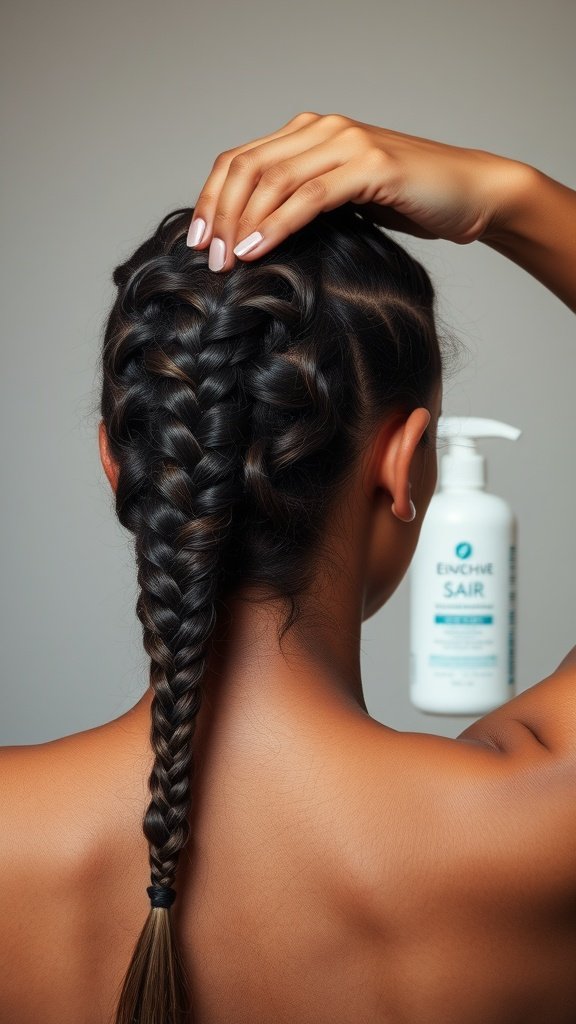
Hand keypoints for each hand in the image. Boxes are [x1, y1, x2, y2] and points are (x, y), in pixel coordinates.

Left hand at [187, 110, 526, 272]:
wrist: (472, 193)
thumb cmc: (410, 202)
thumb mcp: (346, 202)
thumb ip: (305, 205)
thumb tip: (255, 240)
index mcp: (310, 133)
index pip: (241, 160)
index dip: (211, 199)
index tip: (197, 241)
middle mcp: (323, 129)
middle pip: (247, 167)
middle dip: (218, 215)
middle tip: (207, 258)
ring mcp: (347, 142)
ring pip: (272, 180)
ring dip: (241, 223)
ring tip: (226, 261)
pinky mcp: (370, 165)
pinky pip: (309, 196)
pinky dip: (276, 224)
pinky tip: (255, 249)